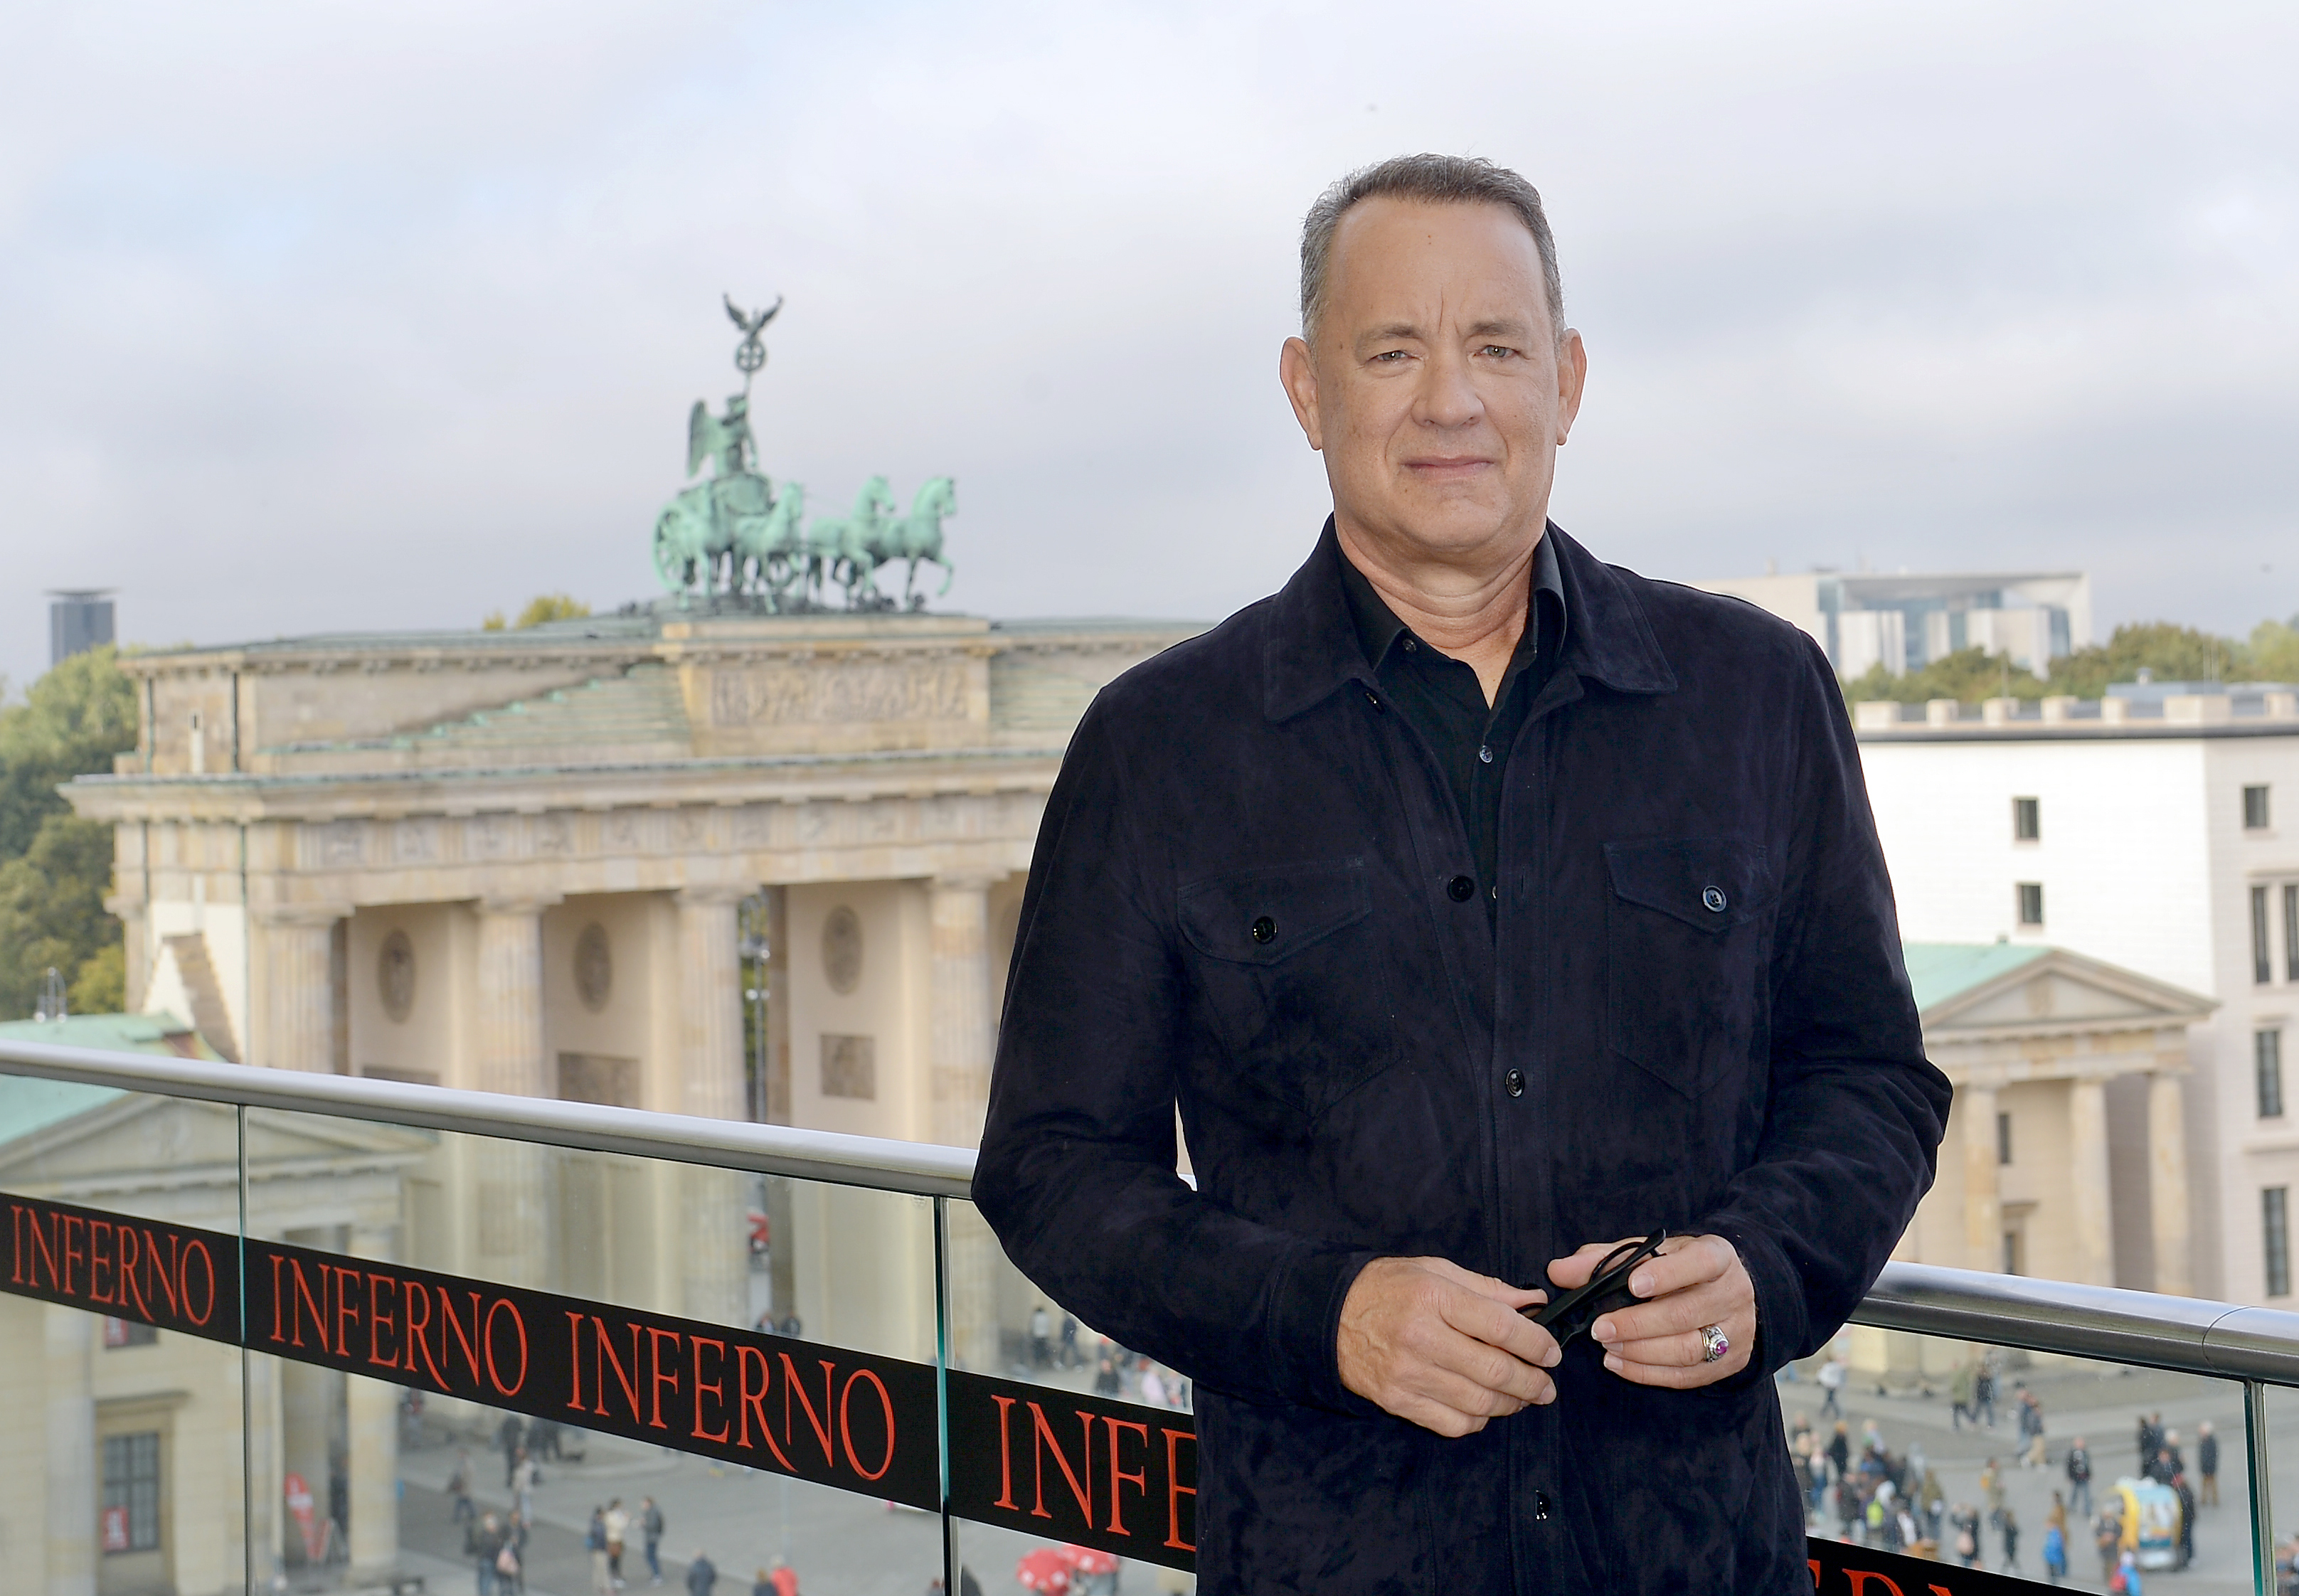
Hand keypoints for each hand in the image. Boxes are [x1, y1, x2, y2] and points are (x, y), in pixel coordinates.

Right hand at [1336, 1256, 1559, 1436]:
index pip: (1499, 1325)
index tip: (1551, 1352)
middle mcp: (1420, 1337)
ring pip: (1478, 1402)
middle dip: (1532, 1382)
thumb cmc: (1387, 1288)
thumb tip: (1532, 1303)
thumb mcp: (1435, 1271)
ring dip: (1510, 1405)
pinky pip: (1451, 1423)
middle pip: (1493, 1369)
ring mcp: (1407, 1373)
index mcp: (1432, 1297)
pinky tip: (1485, 1409)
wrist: (1329, 1315)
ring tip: (1523, 1398)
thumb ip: (1486, 1289)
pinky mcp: (1397, 1400)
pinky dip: (1477, 1421)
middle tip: (1546, 1386)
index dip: (1535, 1343)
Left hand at [1546, 1233, 1755, 1388]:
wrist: (1729, 1290)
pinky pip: (1689, 1375)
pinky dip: (1649, 1373)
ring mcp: (1736, 1331)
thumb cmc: (1681, 1267)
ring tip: (1607, 1347)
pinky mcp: (1730, 1362)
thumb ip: (1604, 1258)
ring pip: (1689, 1349)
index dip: (1668, 1275)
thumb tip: (1559, 1271)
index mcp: (1717, 1256)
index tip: (1633, 1285)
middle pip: (1687, 1313)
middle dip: (1638, 1324)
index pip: (1700, 1263)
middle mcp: (1733, 1293)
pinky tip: (1619, 1364)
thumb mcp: (1651, 1252)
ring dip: (1641, 1352)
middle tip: (1600, 1329)